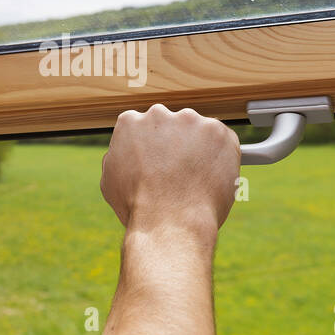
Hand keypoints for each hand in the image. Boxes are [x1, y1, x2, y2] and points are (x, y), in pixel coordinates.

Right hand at [99, 104, 240, 236]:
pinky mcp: (217, 131)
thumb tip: (123, 154)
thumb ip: (118, 159)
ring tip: (196, 180)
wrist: (170, 220)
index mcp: (130, 122)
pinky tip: (212, 178)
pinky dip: (222, 157)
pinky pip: (223, 142)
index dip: (153, 147)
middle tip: (179, 173)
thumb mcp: (111, 182)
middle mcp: (159, 114)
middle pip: (172, 125)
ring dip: (200, 150)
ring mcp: (190, 120)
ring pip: (199, 132)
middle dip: (176, 145)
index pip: (143, 126)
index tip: (159, 162)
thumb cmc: (138, 207)